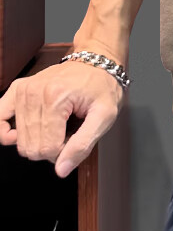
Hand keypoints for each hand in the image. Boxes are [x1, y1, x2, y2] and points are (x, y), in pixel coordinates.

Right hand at [0, 58, 124, 176]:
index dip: (64, 151)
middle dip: (51, 148)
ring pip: (19, 141)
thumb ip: (83, 145)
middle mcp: (35, 92)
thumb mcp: (105, 115)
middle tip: (68, 132)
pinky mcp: (18, 88)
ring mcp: (24, 89)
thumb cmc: (102, 86)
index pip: (47, 149)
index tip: (77, 136)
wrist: (97, 61)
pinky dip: (8, 132)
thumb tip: (61, 170)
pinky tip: (22, 133)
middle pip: (31, 147)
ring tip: (57, 125)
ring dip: (38, 140)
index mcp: (56, 97)